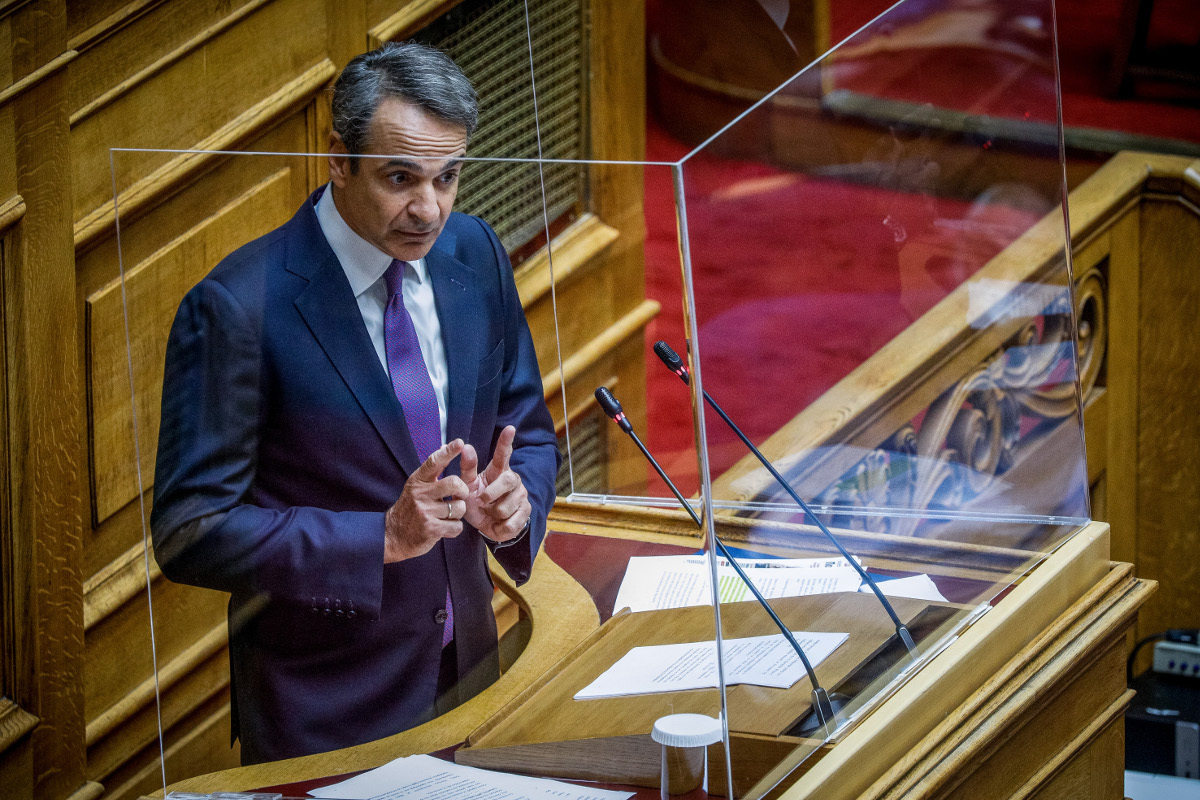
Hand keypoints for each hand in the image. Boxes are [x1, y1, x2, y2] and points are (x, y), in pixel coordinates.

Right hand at [384, 439, 470, 562]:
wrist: (394, 536)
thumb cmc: (411, 508)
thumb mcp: (416, 486)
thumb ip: (432, 470)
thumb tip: (444, 445)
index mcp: (418, 481)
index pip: (433, 462)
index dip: (448, 452)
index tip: (459, 443)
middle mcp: (420, 494)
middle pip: (454, 483)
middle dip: (463, 490)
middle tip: (459, 496)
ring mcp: (425, 512)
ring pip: (459, 507)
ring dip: (458, 513)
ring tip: (448, 515)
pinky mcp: (431, 529)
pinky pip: (457, 526)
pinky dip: (455, 528)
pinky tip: (445, 527)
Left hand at [460, 426, 530, 543]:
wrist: (487, 526)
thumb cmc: (477, 502)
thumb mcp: (468, 486)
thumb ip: (467, 468)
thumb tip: (465, 446)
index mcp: (498, 470)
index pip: (504, 454)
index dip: (506, 441)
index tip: (510, 428)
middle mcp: (513, 480)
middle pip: (507, 480)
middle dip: (491, 493)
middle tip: (481, 501)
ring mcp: (522, 496)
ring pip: (505, 507)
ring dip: (492, 513)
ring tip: (490, 512)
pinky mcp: (525, 512)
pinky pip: (510, 522)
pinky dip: (499, 526)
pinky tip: (498, 523)